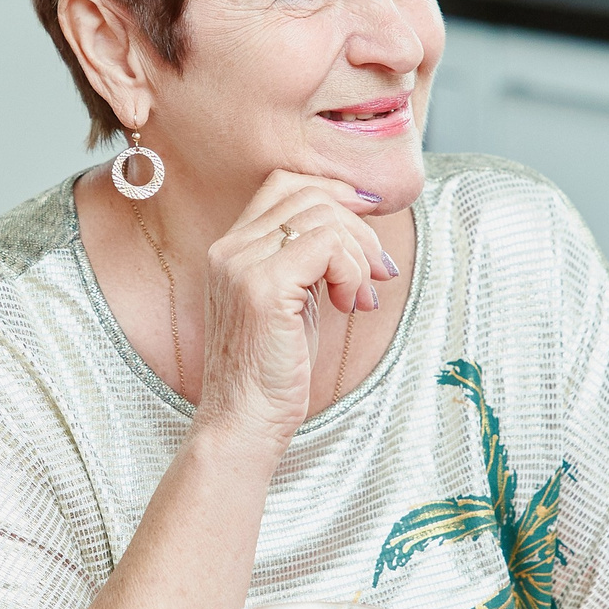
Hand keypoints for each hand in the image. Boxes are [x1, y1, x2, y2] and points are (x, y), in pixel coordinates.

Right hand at [195, 171, 397, 447]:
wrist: (242, 423)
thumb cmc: (272, 372)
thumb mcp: (291, 301)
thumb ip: (308, 260)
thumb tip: (359, 223)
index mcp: (230, 249)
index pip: (284, 185)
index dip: (334, 193)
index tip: (368, 222)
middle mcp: (229, 248)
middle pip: (310, 195)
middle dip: (359, 229)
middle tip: (379, 273)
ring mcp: (242, 264)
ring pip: (325, 217)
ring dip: (360, 255)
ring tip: (361, 298)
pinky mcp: (263, 286)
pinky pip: (328, 245)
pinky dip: (352, 271)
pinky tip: (348, 305)